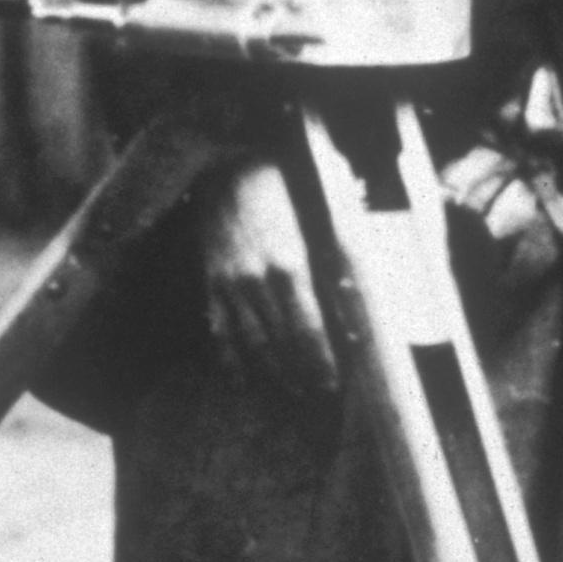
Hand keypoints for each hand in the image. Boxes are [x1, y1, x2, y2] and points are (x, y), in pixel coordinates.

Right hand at [198, 162, 338, 398]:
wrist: (225, 166)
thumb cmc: (278, 189)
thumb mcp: (312, 222)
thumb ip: (330, 266)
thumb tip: (352, 307)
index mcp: (288, 265)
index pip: (307, 329)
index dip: (320, 361)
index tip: (333, 383)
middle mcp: (256, 281)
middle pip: (281, 342)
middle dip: (301, 372)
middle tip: (317, 395)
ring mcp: (229, 285)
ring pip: (251, 342)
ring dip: (272, 371)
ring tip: (290, 389)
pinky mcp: (210, 283)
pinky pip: (219, 330)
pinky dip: (229, 358)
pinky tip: (241, 379)